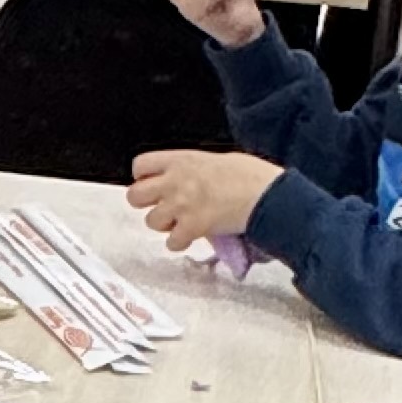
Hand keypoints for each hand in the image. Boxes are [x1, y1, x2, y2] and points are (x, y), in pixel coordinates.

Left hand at [128, 146, 278, 247]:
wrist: (267, 195)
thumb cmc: (251, 175)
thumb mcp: (217, 160)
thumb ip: (193, 169)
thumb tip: (187, 178)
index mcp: (181, 160)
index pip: (140, 165)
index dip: (142, 178)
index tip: (152, 184)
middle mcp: (175, 181)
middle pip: (134, 196)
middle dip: (146, 203)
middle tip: (164, 207)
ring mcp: (181, 205)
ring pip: (151, 221)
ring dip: (165, 225)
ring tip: (183, 222)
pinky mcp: (192, 227)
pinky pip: (171, 242)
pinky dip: (180, 242)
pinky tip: (192, 236)